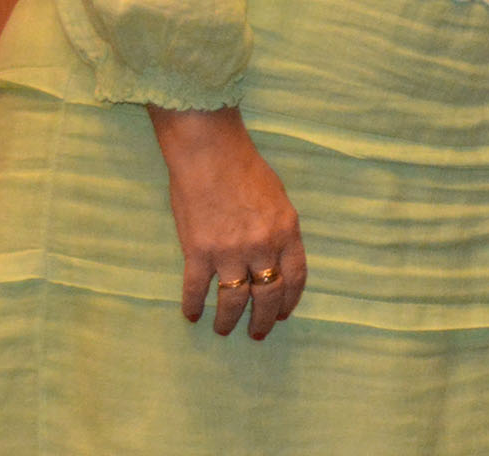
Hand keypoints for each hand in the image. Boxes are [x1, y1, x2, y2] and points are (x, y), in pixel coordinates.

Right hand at [150, 108, 307, 338]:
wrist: (210, 154)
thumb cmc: (246, 169)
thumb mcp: (279, 198)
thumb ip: (280, 229)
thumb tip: (276, 256)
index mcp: (287, 231)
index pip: (295, 277)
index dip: (290, 301)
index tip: (284, 315)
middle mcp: (262, 246)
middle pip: (268, 295)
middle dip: (264, 320)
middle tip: (257, 334)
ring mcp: (230, 252)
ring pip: (234, 299)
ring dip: (230, 320)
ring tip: (225, 330)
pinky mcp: (198, 253)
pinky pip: (196, 289)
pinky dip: (194, 306)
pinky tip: (192, 315)